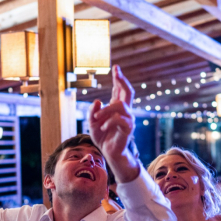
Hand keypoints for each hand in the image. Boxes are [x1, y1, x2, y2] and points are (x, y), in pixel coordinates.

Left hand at [88, 65, 138, 182]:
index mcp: (117, 108)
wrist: (109, 153)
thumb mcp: (92, 123)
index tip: (115, 67)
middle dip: (122, 81)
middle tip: (116, 73)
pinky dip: (109, 122)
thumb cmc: (102, 137)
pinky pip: (120, 120)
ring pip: (120, 106)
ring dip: (106, 110)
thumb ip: (92, 112)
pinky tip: (103, 127)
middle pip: (128, 92)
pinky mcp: (128, 129)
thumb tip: (97, 101)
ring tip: (97, 118)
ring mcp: (128, 120)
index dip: (118, 78)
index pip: (120, 90)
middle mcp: (125, 111)